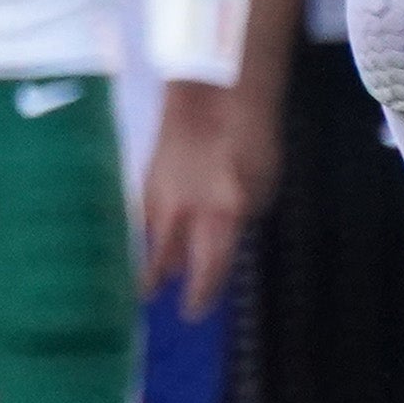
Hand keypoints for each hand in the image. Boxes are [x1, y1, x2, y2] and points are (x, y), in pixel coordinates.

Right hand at [137, 84, 249, 319]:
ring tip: (143, 271)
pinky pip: (140, 213)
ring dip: (146, 254)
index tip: (193, 312)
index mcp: (220, 215)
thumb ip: (240, 218)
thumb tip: (220, 239)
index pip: (206, 269)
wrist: (217, 90)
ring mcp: (158, 192)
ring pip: (146, 236)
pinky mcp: (145, 174)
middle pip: (161, 258)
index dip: (199, 295)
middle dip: (155, 280)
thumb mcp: (263, 186)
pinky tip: (141, 232)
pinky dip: (141, 226)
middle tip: (149, 296)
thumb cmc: (253, 138)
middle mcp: (183, 210)